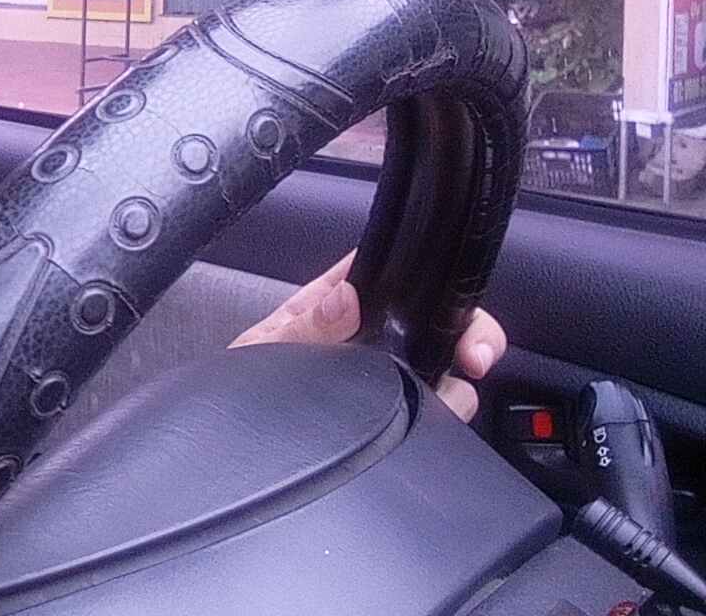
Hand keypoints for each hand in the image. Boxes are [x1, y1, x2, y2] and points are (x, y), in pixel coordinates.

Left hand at [229, 250, 507, 420]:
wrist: (236, 435)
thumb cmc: (243, 382)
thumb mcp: (266, 349)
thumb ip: (305, 326)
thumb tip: (345, 298)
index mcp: (340, 308)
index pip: (395, 274)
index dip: (429, 278)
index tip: (451, 300)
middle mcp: (373, 342)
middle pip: (440, 324)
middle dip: (470, 335)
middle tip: (473, 357)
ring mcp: (389, 382)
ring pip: (447, 372)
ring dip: (459, 385)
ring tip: (448, 399)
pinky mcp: (396, 420)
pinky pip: (434, 416)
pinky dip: (444, 420)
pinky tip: (434, 425)